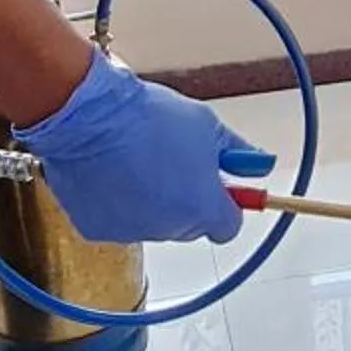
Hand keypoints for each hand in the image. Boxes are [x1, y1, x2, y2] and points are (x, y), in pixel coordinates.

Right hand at [17, 55, 271, 244]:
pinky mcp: (98, 230)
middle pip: (190, 225)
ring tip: (137, 159)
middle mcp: (169, 229)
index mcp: (203, 208)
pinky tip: (111, 171)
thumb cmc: (147, 118)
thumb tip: (261, 163)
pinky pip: (118, 220)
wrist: (88, 117)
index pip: (228, 226)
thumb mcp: (205, 125)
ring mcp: (132, 232)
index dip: (224, 204)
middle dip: (187, 199)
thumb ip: (236, 152)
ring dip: (151, 200)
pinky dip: (117, 202)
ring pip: (153, 223)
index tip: (218, 185)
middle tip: (173, 162)